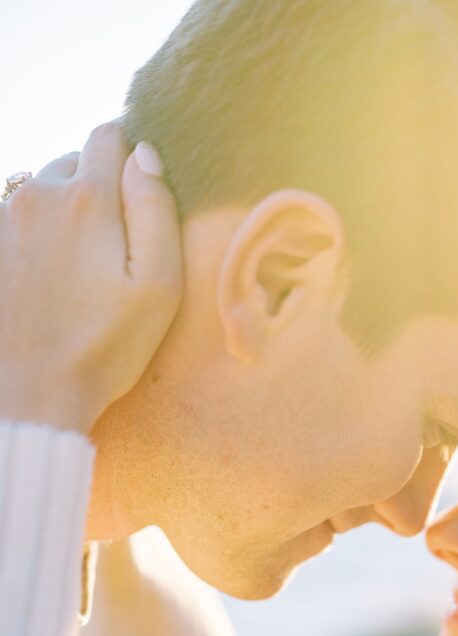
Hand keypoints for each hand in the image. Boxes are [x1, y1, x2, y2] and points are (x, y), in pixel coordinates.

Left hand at [0, 122, 182, 433]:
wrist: (30, 393)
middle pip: (74, 163)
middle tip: (114, 249)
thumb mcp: (159, 285)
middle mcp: (37, 195)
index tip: (141, 196)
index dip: (132, 158)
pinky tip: (50, 282)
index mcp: (87, 199)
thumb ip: (157, 210)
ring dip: (65, 214)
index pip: (110, 137)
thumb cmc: (104, 347)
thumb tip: (146, 156)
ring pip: (43, 191)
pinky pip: (19, 221)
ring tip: (79, 270)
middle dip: (98, 190)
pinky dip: (38, 238)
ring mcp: (4, 220)